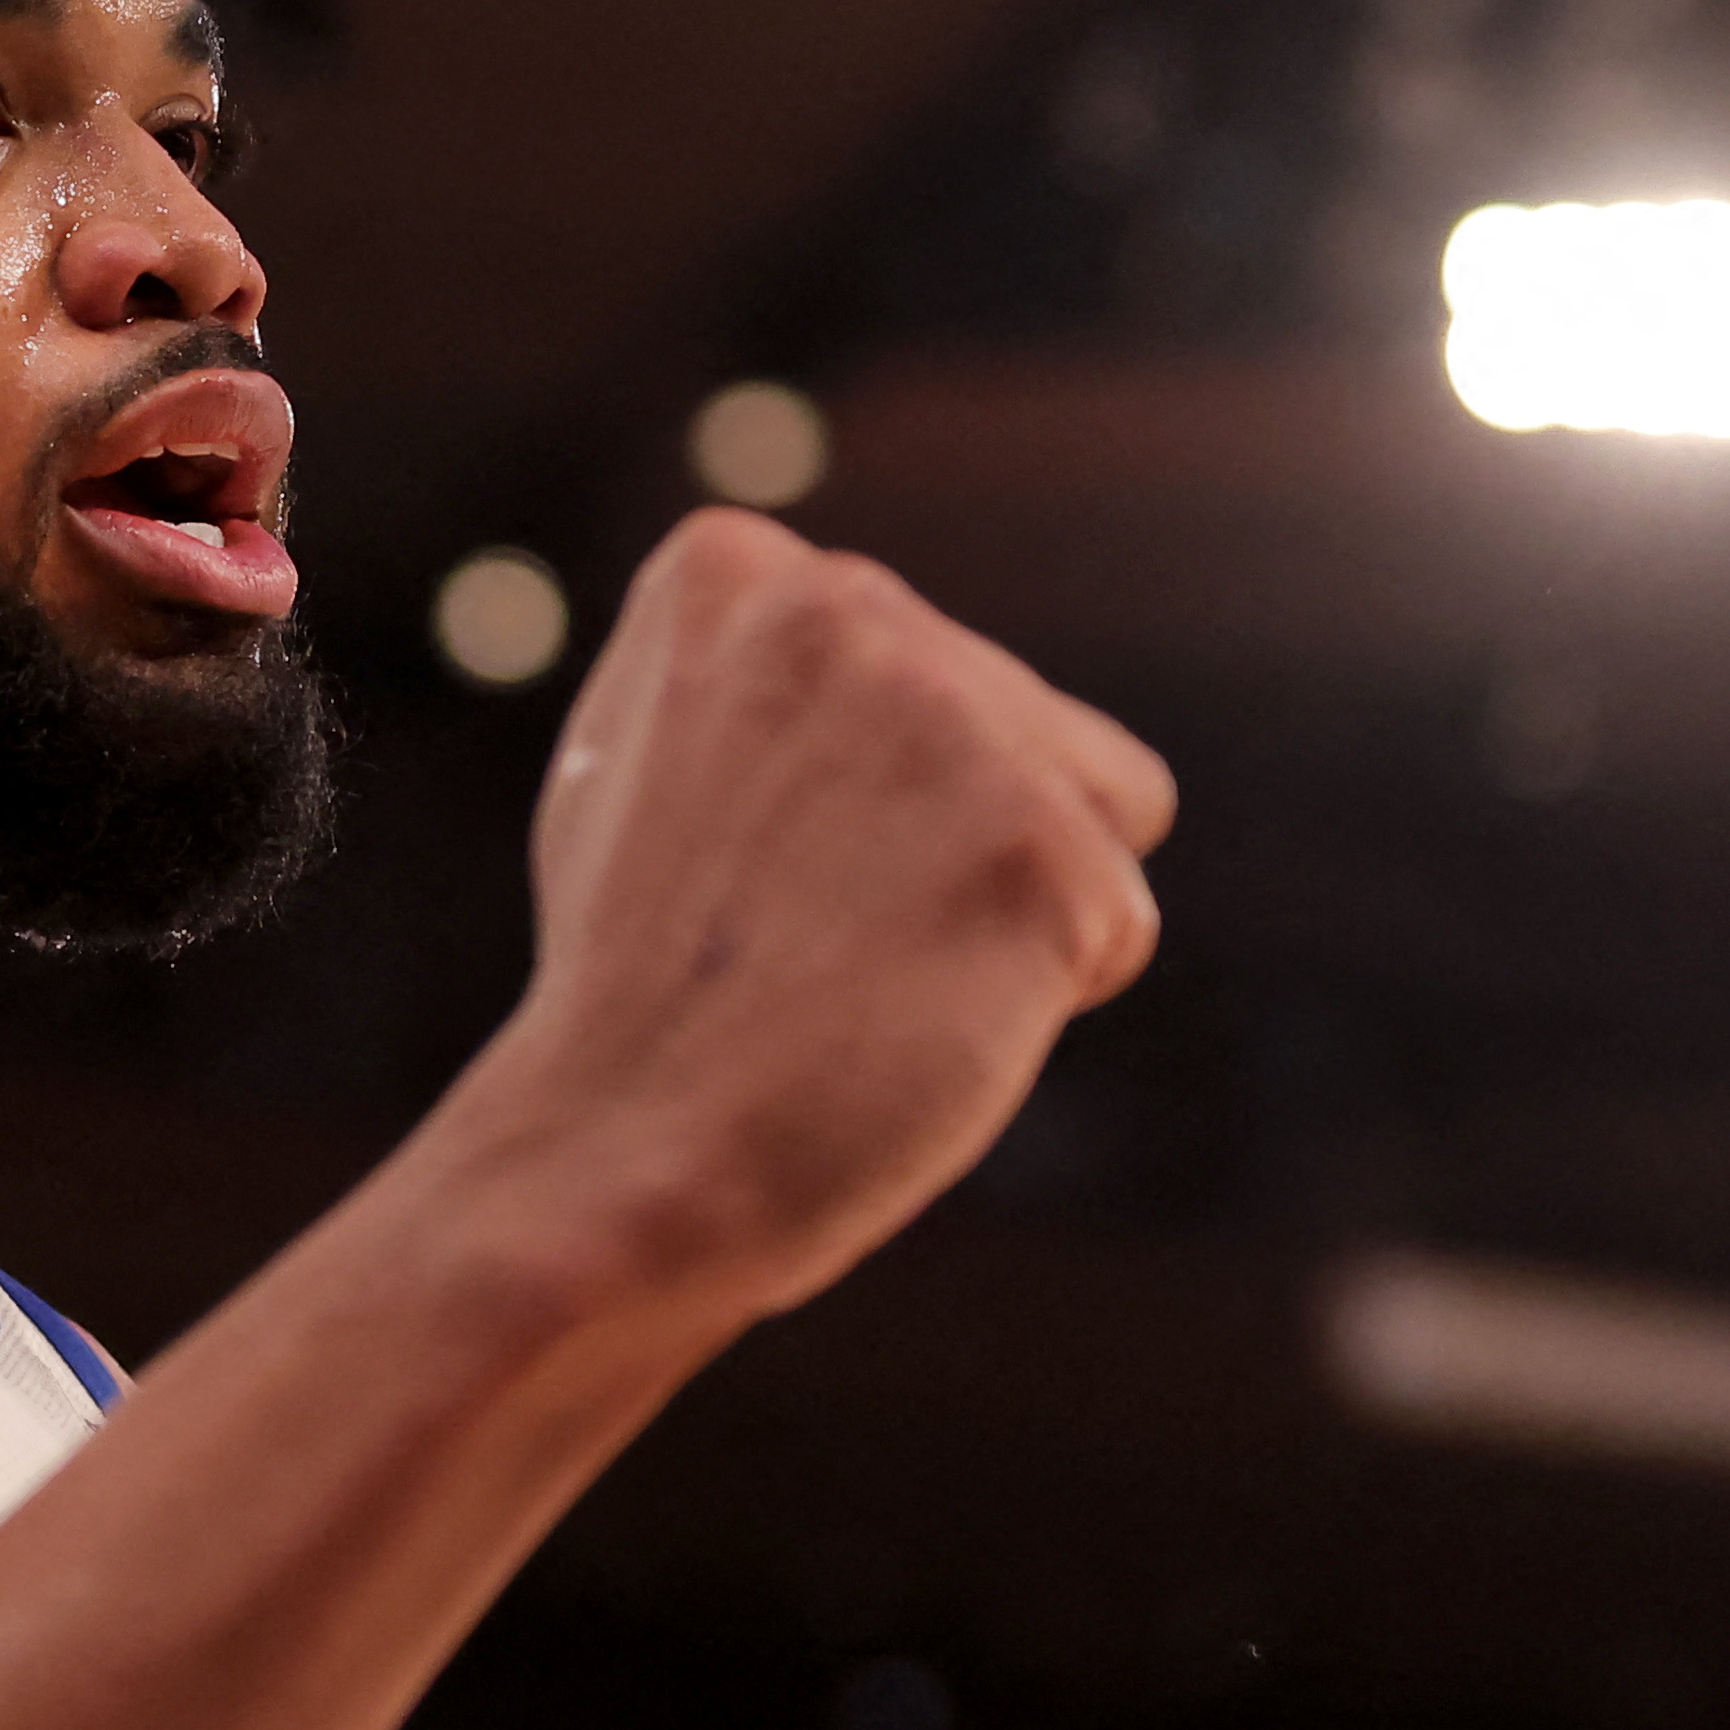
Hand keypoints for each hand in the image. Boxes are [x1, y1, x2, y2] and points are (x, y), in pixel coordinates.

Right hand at [481, 507, 1171, 1322]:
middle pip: (1031, 725)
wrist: (613, 1158)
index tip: (754, 871)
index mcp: (736, 571)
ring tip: (867, 979)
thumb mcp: (652, 765)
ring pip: (1101, 812)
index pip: (928, 660)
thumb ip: (771, 684)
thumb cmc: (635, 997)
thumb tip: (887, 654)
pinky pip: (1116, 925)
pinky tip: (909, 1027)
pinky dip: (1034, 1005)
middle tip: (810, 947)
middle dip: (953, 848)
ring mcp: (951, 722)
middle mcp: (847, 607)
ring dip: (1013, 912)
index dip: (872, 796)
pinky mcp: (1039, 848)